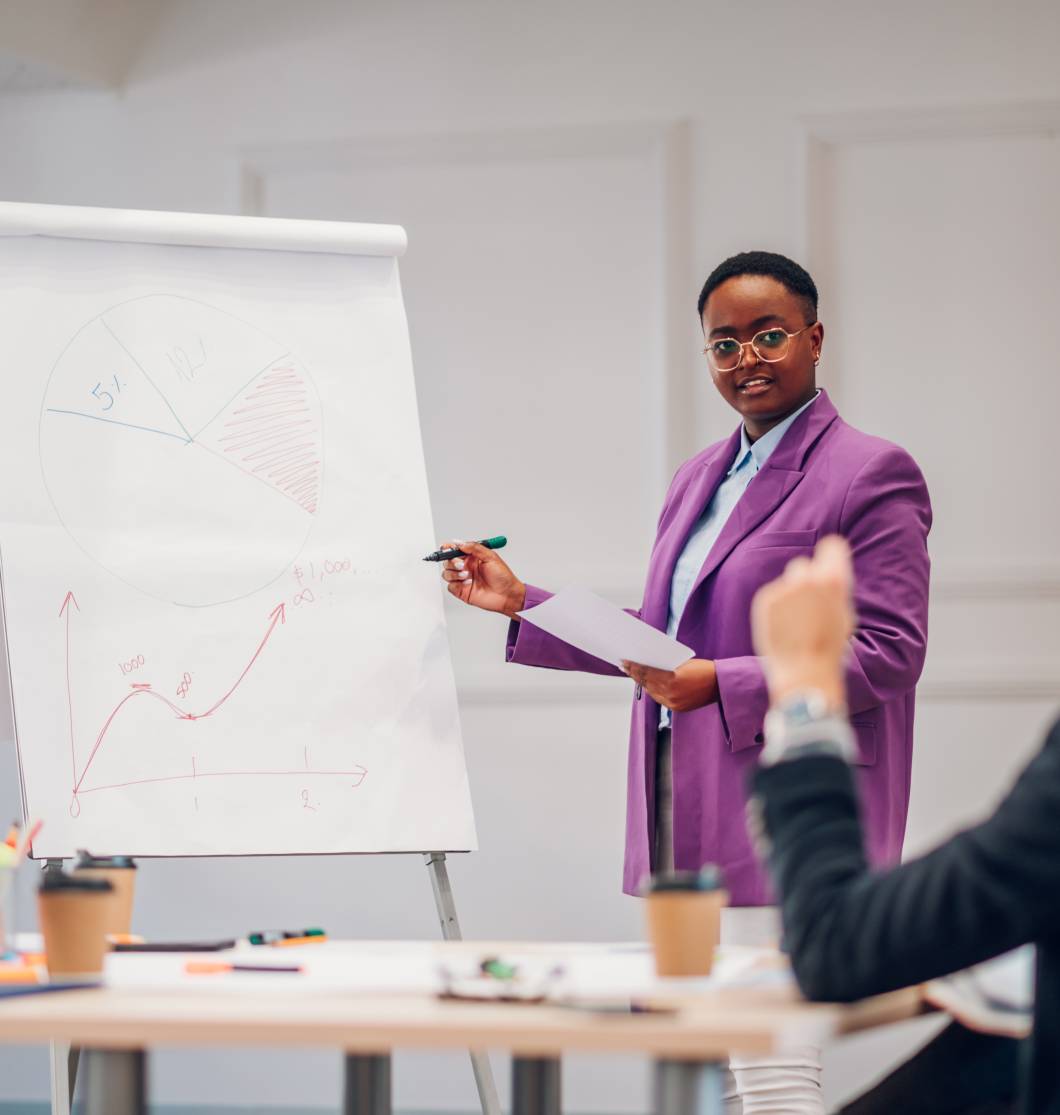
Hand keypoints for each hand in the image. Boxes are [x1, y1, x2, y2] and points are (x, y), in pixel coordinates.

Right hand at [440, 540, 526, 618]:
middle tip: (461, 564)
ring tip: (466, 575)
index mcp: (472, 558)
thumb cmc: (503, 577)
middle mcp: (466, 568)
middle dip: (451, 561)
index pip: (455, 550)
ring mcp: (463, 580)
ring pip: (446, 573)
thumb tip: (461, 544)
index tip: (446, 547)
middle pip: (448, 561)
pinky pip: (450, 586)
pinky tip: (468, 583)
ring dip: (453, 573)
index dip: (448, 548)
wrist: (507, 595)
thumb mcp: (491, 557)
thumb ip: (475, 548)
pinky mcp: (462, 591)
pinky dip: (456, 584)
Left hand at [620, 658, 717, 712]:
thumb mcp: (683, 663)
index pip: (647, 672)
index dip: (635, 666)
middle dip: (635, 674)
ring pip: (652, 691)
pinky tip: (647, 684)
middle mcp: (671, 693)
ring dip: (642, 682)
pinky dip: (653, 690)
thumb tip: (648, 664)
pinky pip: (659, 699)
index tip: (625, 661)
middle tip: (624, 666)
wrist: (720, 685)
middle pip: (647, 682)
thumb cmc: (704, 670)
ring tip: (633, 674)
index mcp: (672, 679)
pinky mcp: (677, 708)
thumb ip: (666, 666)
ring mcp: (673, 703)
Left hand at [750, 535, 853, 708]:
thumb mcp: (844, 613)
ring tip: (796, 622)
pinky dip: (776, 606)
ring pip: (787, 581)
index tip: (827, 562)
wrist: (804, 671)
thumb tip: (827, 573)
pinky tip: (784, 627)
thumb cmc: (830, 647)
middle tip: (809, 603)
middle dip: (806, 578)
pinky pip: (773, 594)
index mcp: (834, 580)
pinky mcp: (765, 598)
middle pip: (804, 565)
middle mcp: (808, 578)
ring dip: (791, 594)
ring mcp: (784, 588)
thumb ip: (834, 589)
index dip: (830, 555)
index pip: (832, 545)